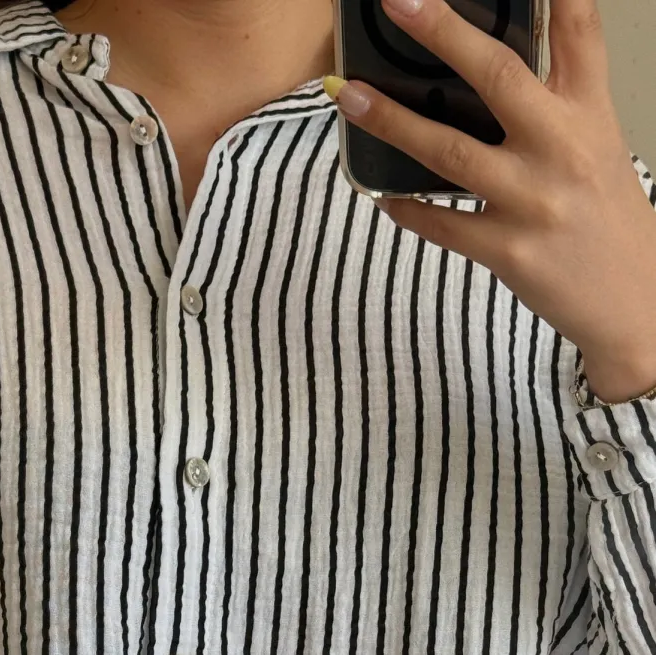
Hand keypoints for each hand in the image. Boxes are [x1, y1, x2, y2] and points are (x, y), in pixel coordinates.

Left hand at [328, 0, 655, 398]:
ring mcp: (533, 201)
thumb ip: (554, 103)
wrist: (633, 299)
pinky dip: (408, 210)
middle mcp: (562, 148)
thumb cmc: (605, 217)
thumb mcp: (595, 144)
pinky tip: (382, 196)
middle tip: (400, 3)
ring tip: (351, 99)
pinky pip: (443, 225)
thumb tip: (485, 72)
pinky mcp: (509, 251)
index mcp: (589, 114)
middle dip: (444, 35)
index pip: (578, 31)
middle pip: (498, 77)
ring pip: (451, 152)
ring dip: (393, 124)